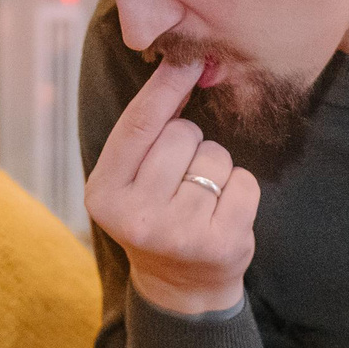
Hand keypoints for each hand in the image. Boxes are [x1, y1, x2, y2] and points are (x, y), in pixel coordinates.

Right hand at [84, 59, 259, 316]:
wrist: (182, 289)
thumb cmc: (157, 217)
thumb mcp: (132, 180)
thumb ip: (147, 131)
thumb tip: (180, 65)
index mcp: (104, 193)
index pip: (139, 125)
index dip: (164, 86)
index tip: (186, 58)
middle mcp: (135, 216)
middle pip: (183, 134)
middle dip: (191, 146)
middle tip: (181, 181)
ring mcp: (178, 234)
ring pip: (216, 157)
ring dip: (216, 170)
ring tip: (201, 200)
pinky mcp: (219, 244)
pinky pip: (244, 183)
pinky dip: (240, 191)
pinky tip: (223, 214)